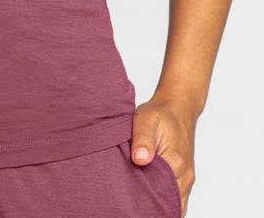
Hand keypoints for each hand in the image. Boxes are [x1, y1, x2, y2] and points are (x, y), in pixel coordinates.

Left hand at [131, 97, 196, 216]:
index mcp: (175, 162)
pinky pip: (177, 201)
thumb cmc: (159, 113)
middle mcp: (184, 176)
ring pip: (173, 205)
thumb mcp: (145, 118)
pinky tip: (149, 199)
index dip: (141, 200)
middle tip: (128, 202)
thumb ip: (142, 138)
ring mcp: (187, 180)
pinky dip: (165, 203)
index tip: (126, 198)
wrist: (178, 107)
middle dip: (149, 207)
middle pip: (166, 204)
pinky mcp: (185, 179)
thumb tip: (139, 159)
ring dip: (157, 205)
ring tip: (137, 202)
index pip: (159, 195)